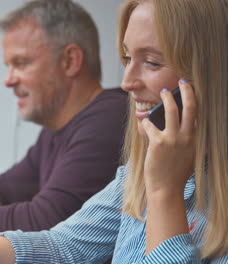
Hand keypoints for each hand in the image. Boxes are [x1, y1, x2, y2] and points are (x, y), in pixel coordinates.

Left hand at [142, 79, 196, 196]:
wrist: (166, 189)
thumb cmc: (175, 173)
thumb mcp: (188, 156)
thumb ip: (187, 141)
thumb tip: (183, 129)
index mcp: (196, 140)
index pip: (198, 115)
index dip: (194, 100)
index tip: (191, 89)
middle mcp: (187, 137)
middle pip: (191, 107)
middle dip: (187, 91)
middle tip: (183, 81)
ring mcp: (173, 139)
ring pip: (171, 111)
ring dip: (166, 99)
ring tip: (163, 92)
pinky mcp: (158, 142)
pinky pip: (150, 125)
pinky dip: (146, 121)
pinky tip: (144, 122)